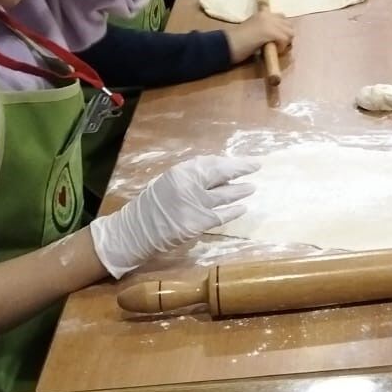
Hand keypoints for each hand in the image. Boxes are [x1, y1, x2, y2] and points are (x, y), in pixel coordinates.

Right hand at [90, 156, 259, 277]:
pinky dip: (233, 211)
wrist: (136, 231)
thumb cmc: (152, 204)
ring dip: (240, 191)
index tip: (243, 161)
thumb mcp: (169, 182)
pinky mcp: (198, 224)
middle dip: (241, 169)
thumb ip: (191, 177)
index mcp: (181, 172)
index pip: (212, 163)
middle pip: (222, 174)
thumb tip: (218, 173)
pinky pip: (221, 216)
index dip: (230, 162)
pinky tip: (243, 208)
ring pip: (225, 195)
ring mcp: (196, 205)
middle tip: (256, 166)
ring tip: (252, 187)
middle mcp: (190, 185)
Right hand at [223, 11, 294, 64]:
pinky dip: (281, 48)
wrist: (227, 45)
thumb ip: (264, 28)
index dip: (282, 28)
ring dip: (284, 42)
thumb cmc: (236, 41)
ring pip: (290, 33)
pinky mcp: (270, 32)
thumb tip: (276, 34)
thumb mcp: (252, 29)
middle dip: (286, 36)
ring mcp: (269, 23)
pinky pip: (285, 40)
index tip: (276, 38)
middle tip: (276, 45)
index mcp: (262, 13)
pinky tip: (271, 51)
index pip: (282, 17)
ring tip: (273, 49)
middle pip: (289, 25)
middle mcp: (268, 15)